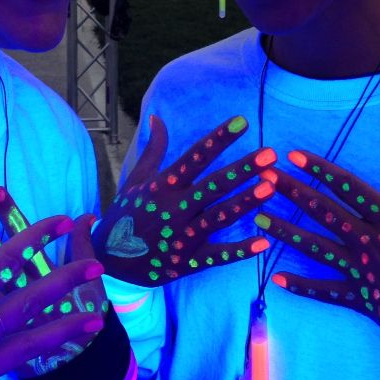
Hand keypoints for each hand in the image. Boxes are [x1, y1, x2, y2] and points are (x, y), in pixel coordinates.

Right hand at [93, 114, 276, 285]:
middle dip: (242, 169)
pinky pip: (217, 256)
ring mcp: (182, 237)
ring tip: (270, 186)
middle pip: (213, 186)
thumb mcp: (135, 180)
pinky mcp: (188, 261)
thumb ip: (153, 149)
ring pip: (219, 217)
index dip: (218, 139)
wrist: (109, 262)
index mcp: (162, 186)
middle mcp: (174, 209)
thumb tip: (158, 117)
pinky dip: (240, 251)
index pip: (194, 157)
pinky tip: (264, 241)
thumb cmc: (126, 215)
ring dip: (245, 202)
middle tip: (270, 154)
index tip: (242, 122)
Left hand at [255, 150, 379, 336]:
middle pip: (324, 214)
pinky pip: (326, 293)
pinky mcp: (360, 300)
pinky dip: (302, 286)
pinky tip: (276, 279)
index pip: (350, 188)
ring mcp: (361, 273)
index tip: (294, 155)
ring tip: (257, 219)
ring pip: (316, 249)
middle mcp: (370, 243)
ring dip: (286, 234)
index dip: (321, 170)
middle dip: (292, 193)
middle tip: (262, 178)